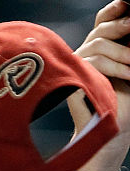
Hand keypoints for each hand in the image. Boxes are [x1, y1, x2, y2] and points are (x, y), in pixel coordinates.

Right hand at [74, 1, 129, 165]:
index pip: (103, 22)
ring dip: (122, 52)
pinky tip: (128, 76)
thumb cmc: (127, 102)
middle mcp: (87, 55)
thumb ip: (129, 49)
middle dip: (120, 26)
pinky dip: (115, 66)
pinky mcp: (74, 79)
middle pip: (100, 28)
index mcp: (102, 50)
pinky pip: (93, 61)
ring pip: (98, 43)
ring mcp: (78, 67)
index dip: (113, 10)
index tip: (126, 4)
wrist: (115, 130)